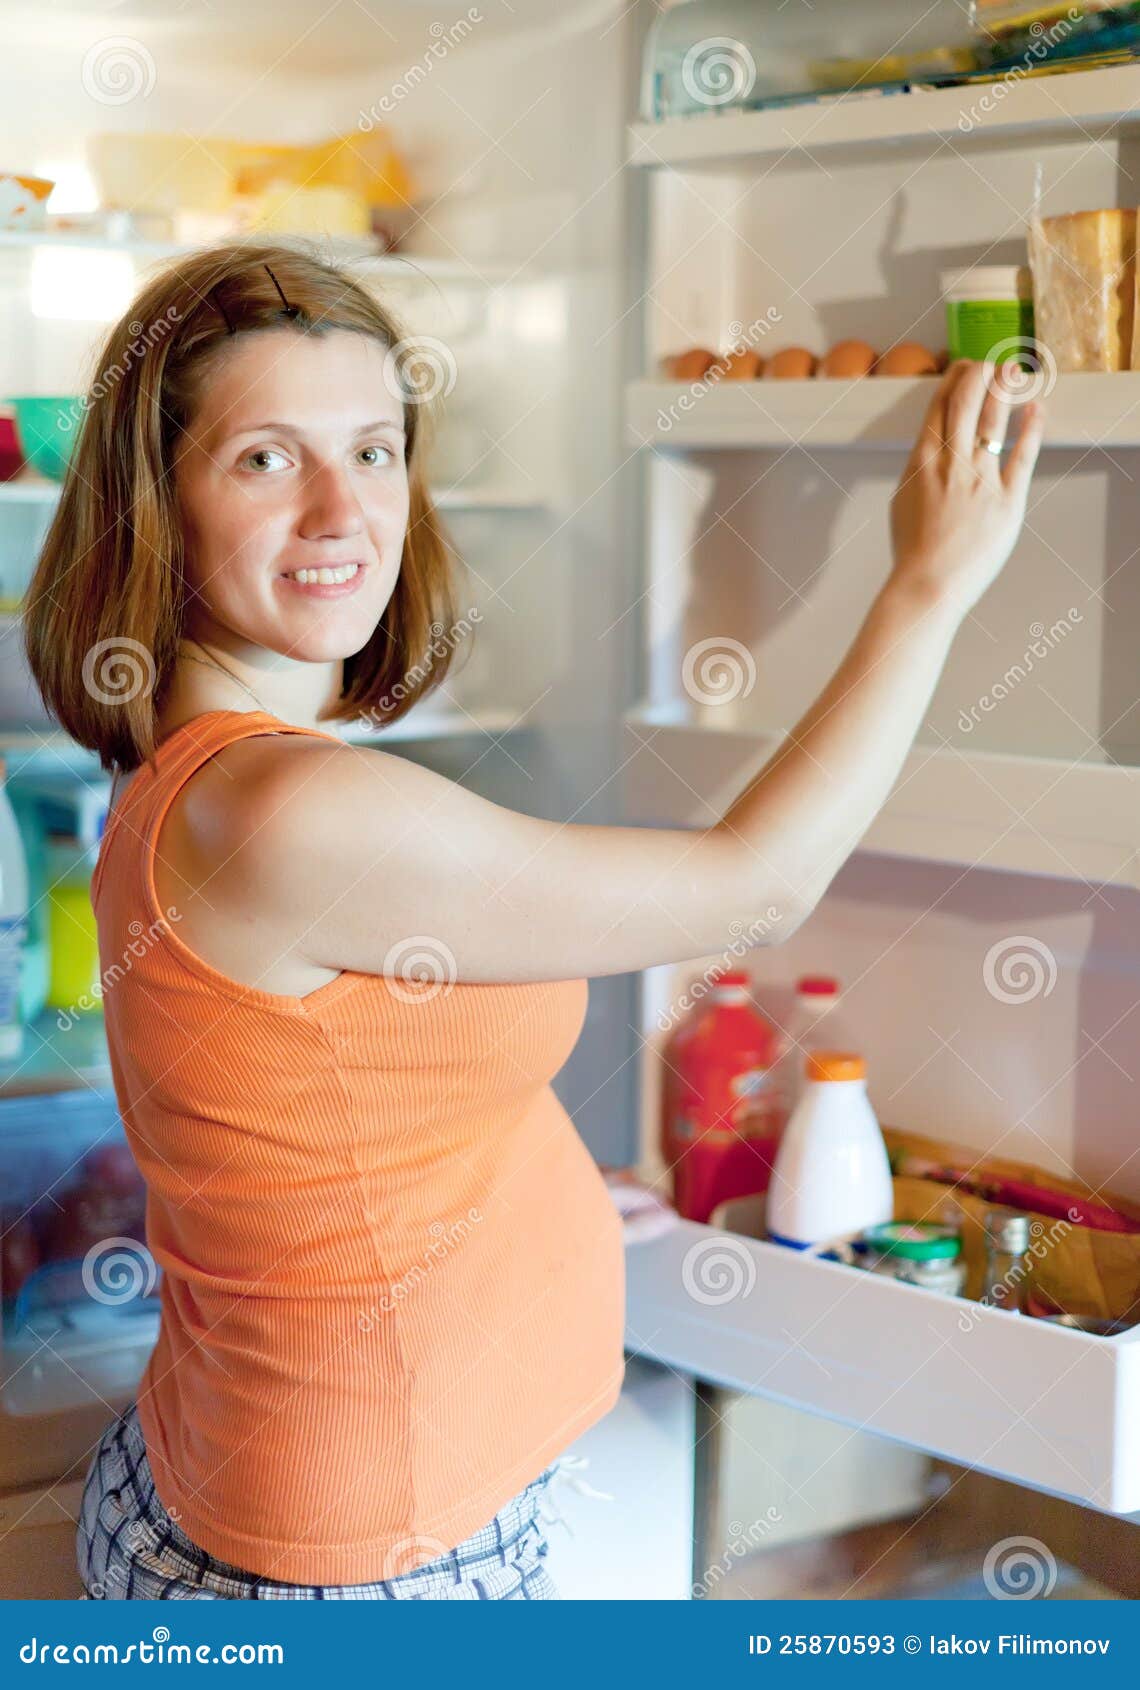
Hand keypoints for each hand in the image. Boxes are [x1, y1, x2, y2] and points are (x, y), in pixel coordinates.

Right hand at [888, 358, 1045, 614]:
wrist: (928, 583)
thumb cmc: (914, 551)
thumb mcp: (904, 499)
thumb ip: (921, 469)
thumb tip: (932, 450)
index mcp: (921, 461)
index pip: (938, 406)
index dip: (953, 379)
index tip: (963, 367)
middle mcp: (951, 462)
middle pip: (966, 400)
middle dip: (979, 373)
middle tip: (989, 362)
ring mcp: (980, 478)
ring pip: (993, 418)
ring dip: (1003, 388)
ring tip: (1011, 370)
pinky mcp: (1006, 498)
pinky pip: (1022, 453)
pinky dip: (1031, 426)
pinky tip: (1036, 408)